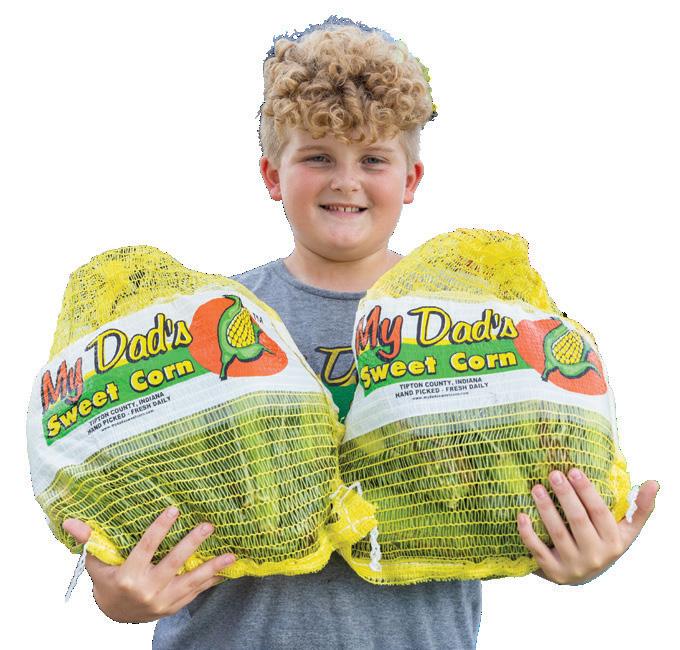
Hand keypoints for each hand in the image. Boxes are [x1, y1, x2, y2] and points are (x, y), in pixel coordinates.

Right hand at [62, 508, 235, 622]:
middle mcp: (147, 590)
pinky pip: (197, 592)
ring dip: (212, 567)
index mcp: (128, 576)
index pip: (146, 548)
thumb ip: (89, 540)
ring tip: (231, 554)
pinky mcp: (175, 606)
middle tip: (208, 525)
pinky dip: (213, 580)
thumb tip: (70, 520)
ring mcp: (163, 601)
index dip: (160, 528)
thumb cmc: (109, 580)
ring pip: (191, 581)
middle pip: (173, 563)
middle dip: (192, 544)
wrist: (117, 615)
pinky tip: (229, 568)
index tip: (175, 509)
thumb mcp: (98, 562)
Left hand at [517, 468, 658, 585]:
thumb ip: (640, 507)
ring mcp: (573, 566)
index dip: (587, 492)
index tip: (574, 471)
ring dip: (545, 509)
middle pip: (577, 520)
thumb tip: (654, 483)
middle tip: (553, 473)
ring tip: (536, 488)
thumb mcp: (625, 529)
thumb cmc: (604, 541)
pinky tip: (521, 515)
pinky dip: (528, 533)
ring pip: (557, 533)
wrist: (583, 574)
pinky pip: (537, 550)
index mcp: (614, 542)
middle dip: (565, 495)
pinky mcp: (553, 572)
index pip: (600, 513)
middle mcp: (596, 556)